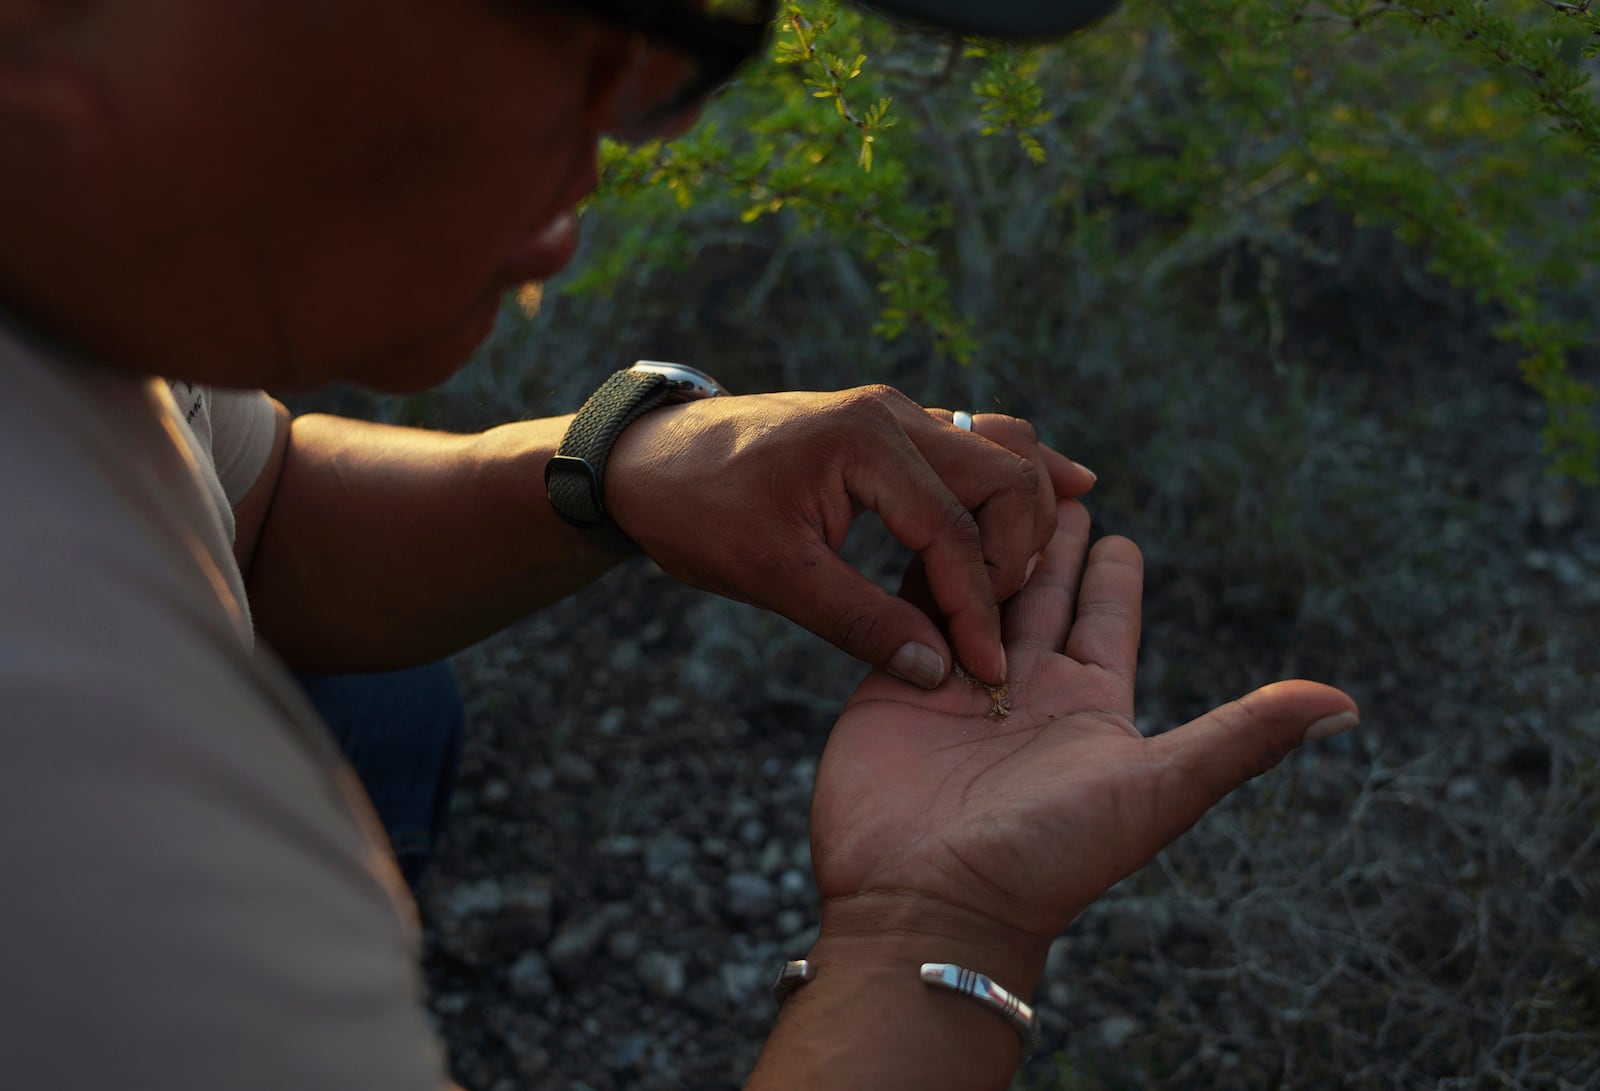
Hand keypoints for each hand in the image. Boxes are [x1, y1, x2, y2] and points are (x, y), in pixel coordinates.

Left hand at [605, 385, 1094, 686]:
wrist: (648, 459)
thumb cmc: (698, 511)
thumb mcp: (771, 576)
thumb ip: (859, 621)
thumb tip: (936, 670)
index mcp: (865, 444)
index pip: (953, 533)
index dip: (977, 610)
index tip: (987, 671)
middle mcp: (894, 414)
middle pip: (1004, 477)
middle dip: (1015, 556)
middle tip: (1000, 625)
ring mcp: (896, 414)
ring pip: (1001, 448)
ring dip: (1026, 510)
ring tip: (1041, 570)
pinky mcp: (891, 427)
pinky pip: (977, 441)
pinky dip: (1015, 475)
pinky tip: (1065, 490)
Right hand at [807, 499, 1358, 989]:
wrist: (930, 904)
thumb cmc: (1050, 857)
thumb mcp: (1158, 790)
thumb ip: (1242, 739)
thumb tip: (1348, 705)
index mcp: (1090, 705)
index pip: (1106, 616)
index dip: (1113, 571)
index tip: (1117, 526)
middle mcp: (1025, 689)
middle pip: (1040, 591)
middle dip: (1046, 538)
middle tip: (1049, 480)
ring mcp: (957, 683)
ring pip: (977, 588)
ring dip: (984, 540)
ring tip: (986, 484)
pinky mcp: (896, 682)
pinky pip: (912, 607)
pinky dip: (922, 565)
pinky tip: (924, 522)